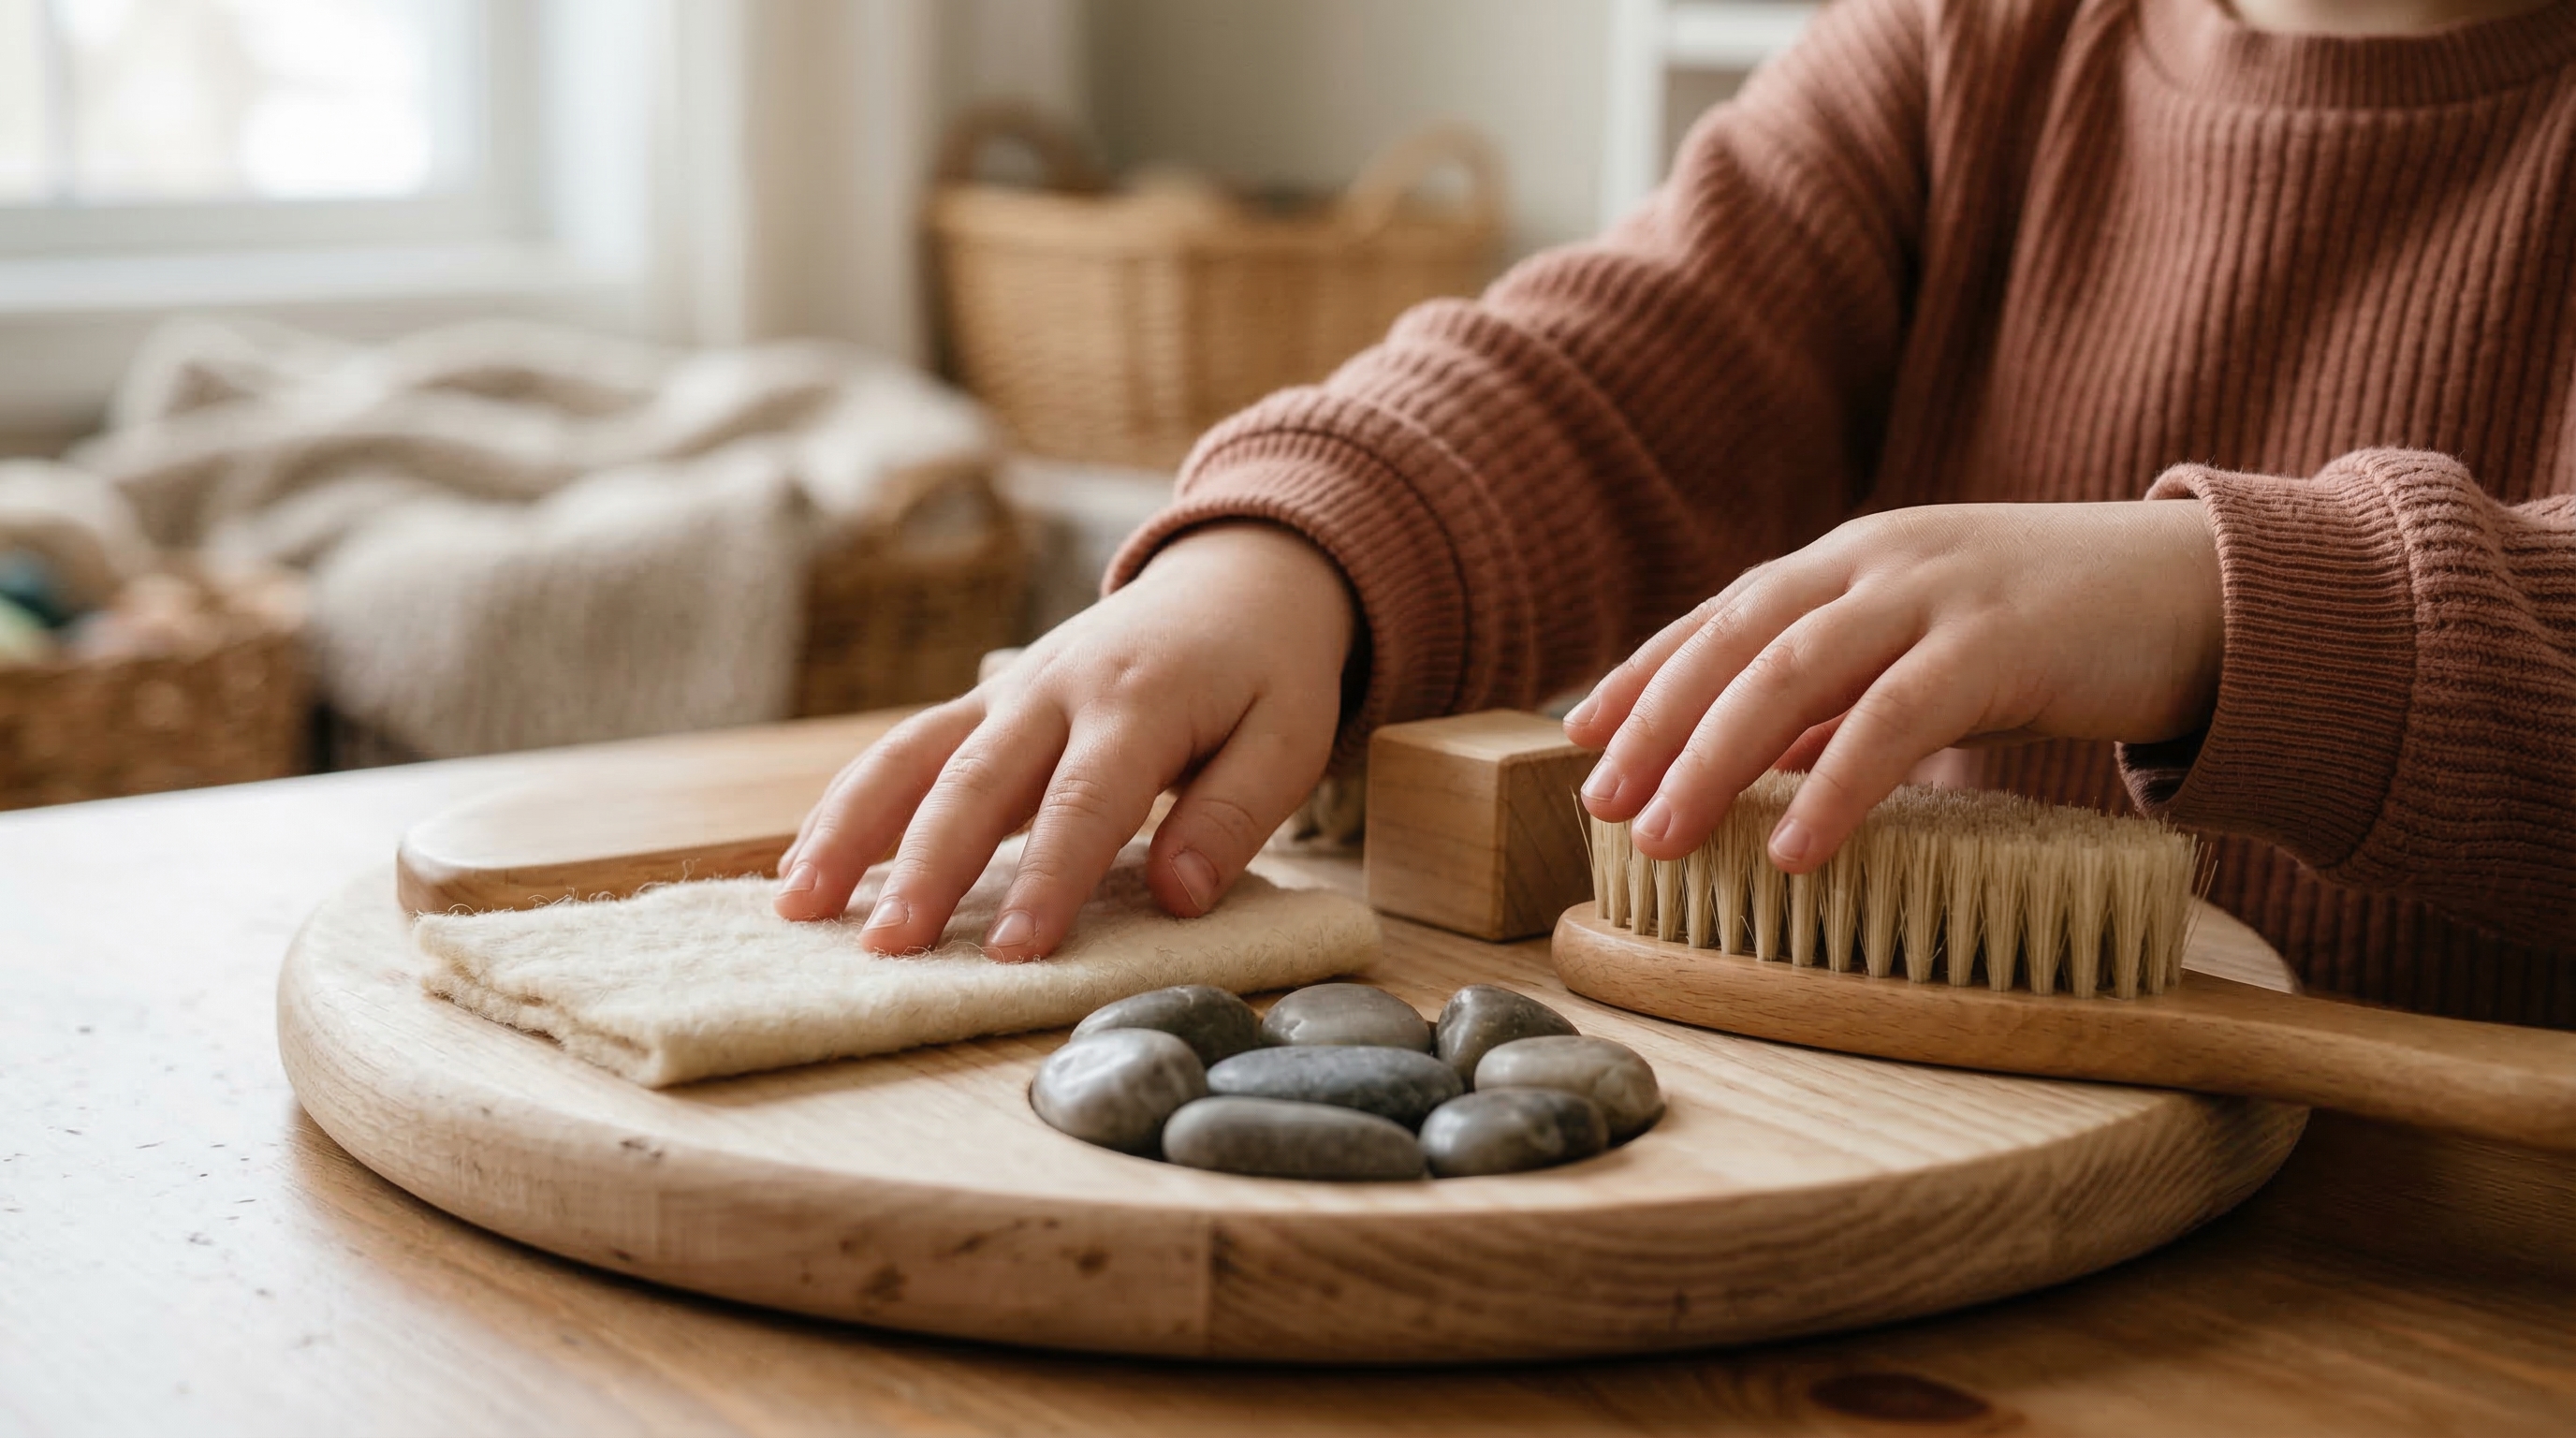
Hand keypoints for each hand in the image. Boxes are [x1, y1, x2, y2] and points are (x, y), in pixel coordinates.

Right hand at [773, 523, 1354, 957]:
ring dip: (850, 830)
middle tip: (887, 948)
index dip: (1048, 883)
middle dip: (926, 868)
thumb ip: (1234, 814)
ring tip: (799, 907)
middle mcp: (1056, 691)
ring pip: (913, 757)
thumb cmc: (1265, 673)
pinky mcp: (983, 703)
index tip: (1013, 955)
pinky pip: (905, 750)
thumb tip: (1177, 897)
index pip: (1086, 804)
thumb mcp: (1289, 735)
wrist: (1232, 578)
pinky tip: (804, 866)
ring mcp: (1008, 693)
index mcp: (1139, 702)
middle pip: (976, 783)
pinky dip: (849, 805)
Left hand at [1565, 500, 2223, 869]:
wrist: (2209, 590)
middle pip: (1736, 638)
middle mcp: (1878, 558)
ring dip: (1714, 757)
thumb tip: (1758, 760)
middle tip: (1598, 801)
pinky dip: (1836, 787)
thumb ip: (1847, 696)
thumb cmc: (2064, 631)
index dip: (1645, 670)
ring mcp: (1937, 592)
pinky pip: (1896, 719)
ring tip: (1663, 838)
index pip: (1723, 611)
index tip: (1579, 733)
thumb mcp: (1934, 653)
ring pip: (1793, 670)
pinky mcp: (2002, 641)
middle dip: (1655, 721)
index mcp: (1855, 556)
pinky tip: (1794, 851)